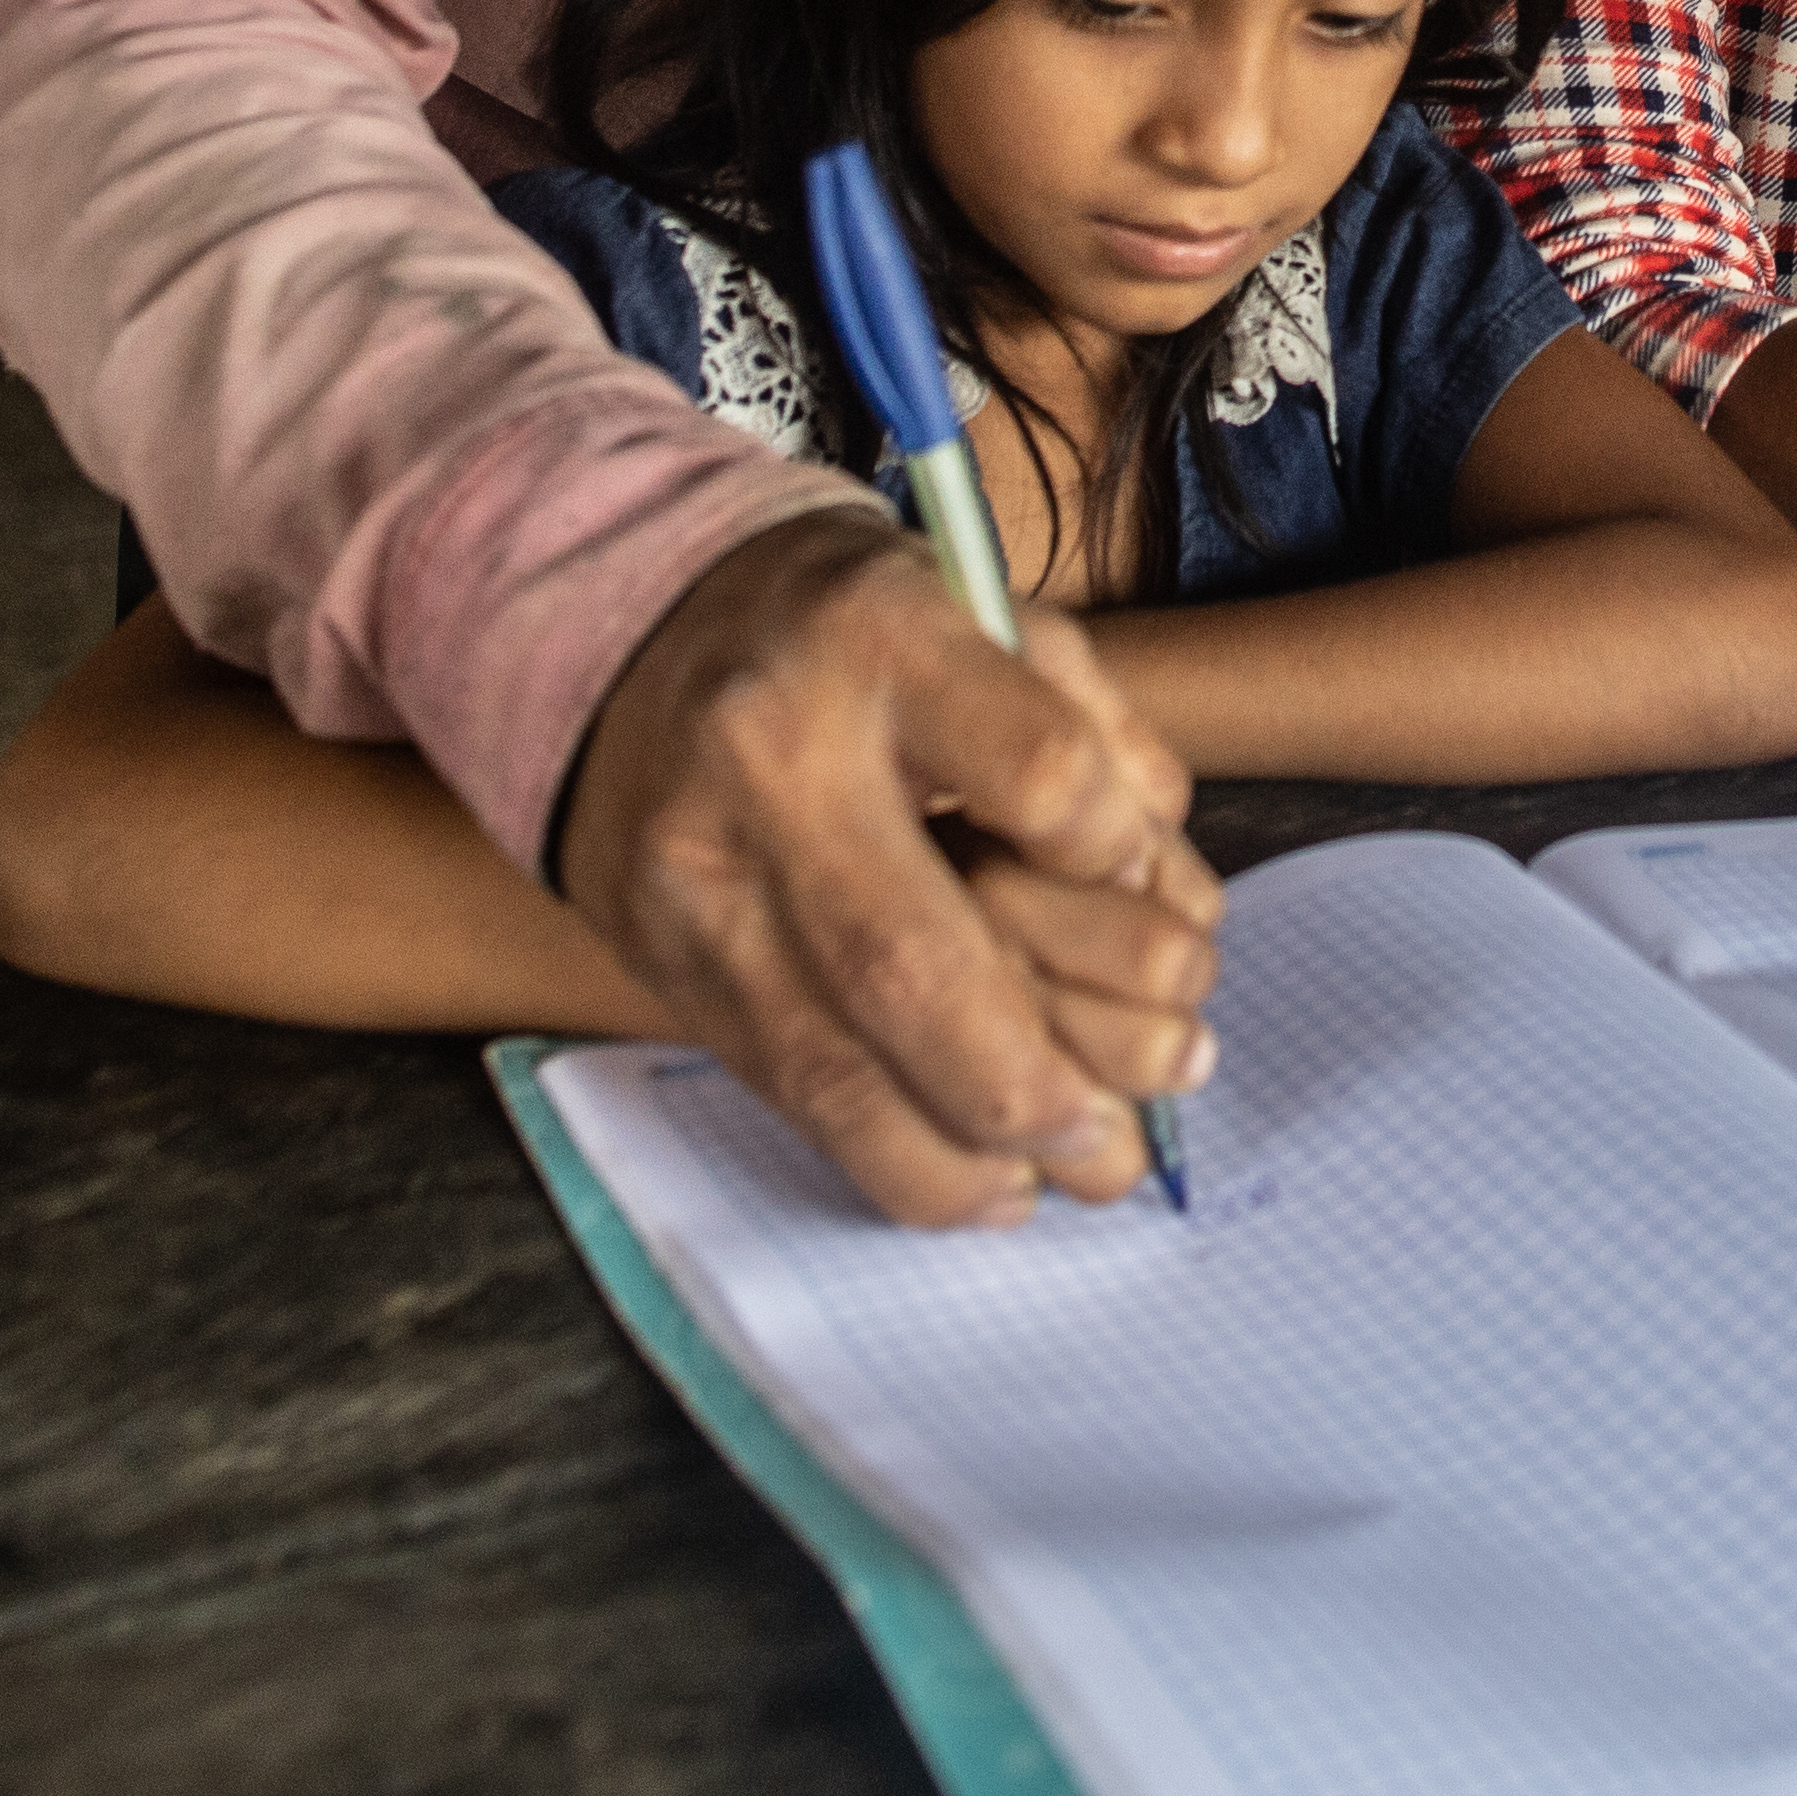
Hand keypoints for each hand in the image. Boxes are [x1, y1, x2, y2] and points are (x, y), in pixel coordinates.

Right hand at [553, 508, 1220, 1224]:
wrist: (626, 646)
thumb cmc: (849, 638)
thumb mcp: (986, 613)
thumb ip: (1097, 739)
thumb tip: (1170, 906)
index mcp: (880, 639)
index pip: (1037, 773)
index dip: (1116, 852)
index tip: (1137, 871)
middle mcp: (774, 763)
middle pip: (915, 962)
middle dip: (1040, 1078)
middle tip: (1128, 1133)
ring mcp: (703, 880)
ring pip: (841, 1066)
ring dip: (980, 1152)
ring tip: (1080, 1168)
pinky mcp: (670, 968)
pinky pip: (791, 1096)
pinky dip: (904, 1162)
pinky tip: (990, 1181)